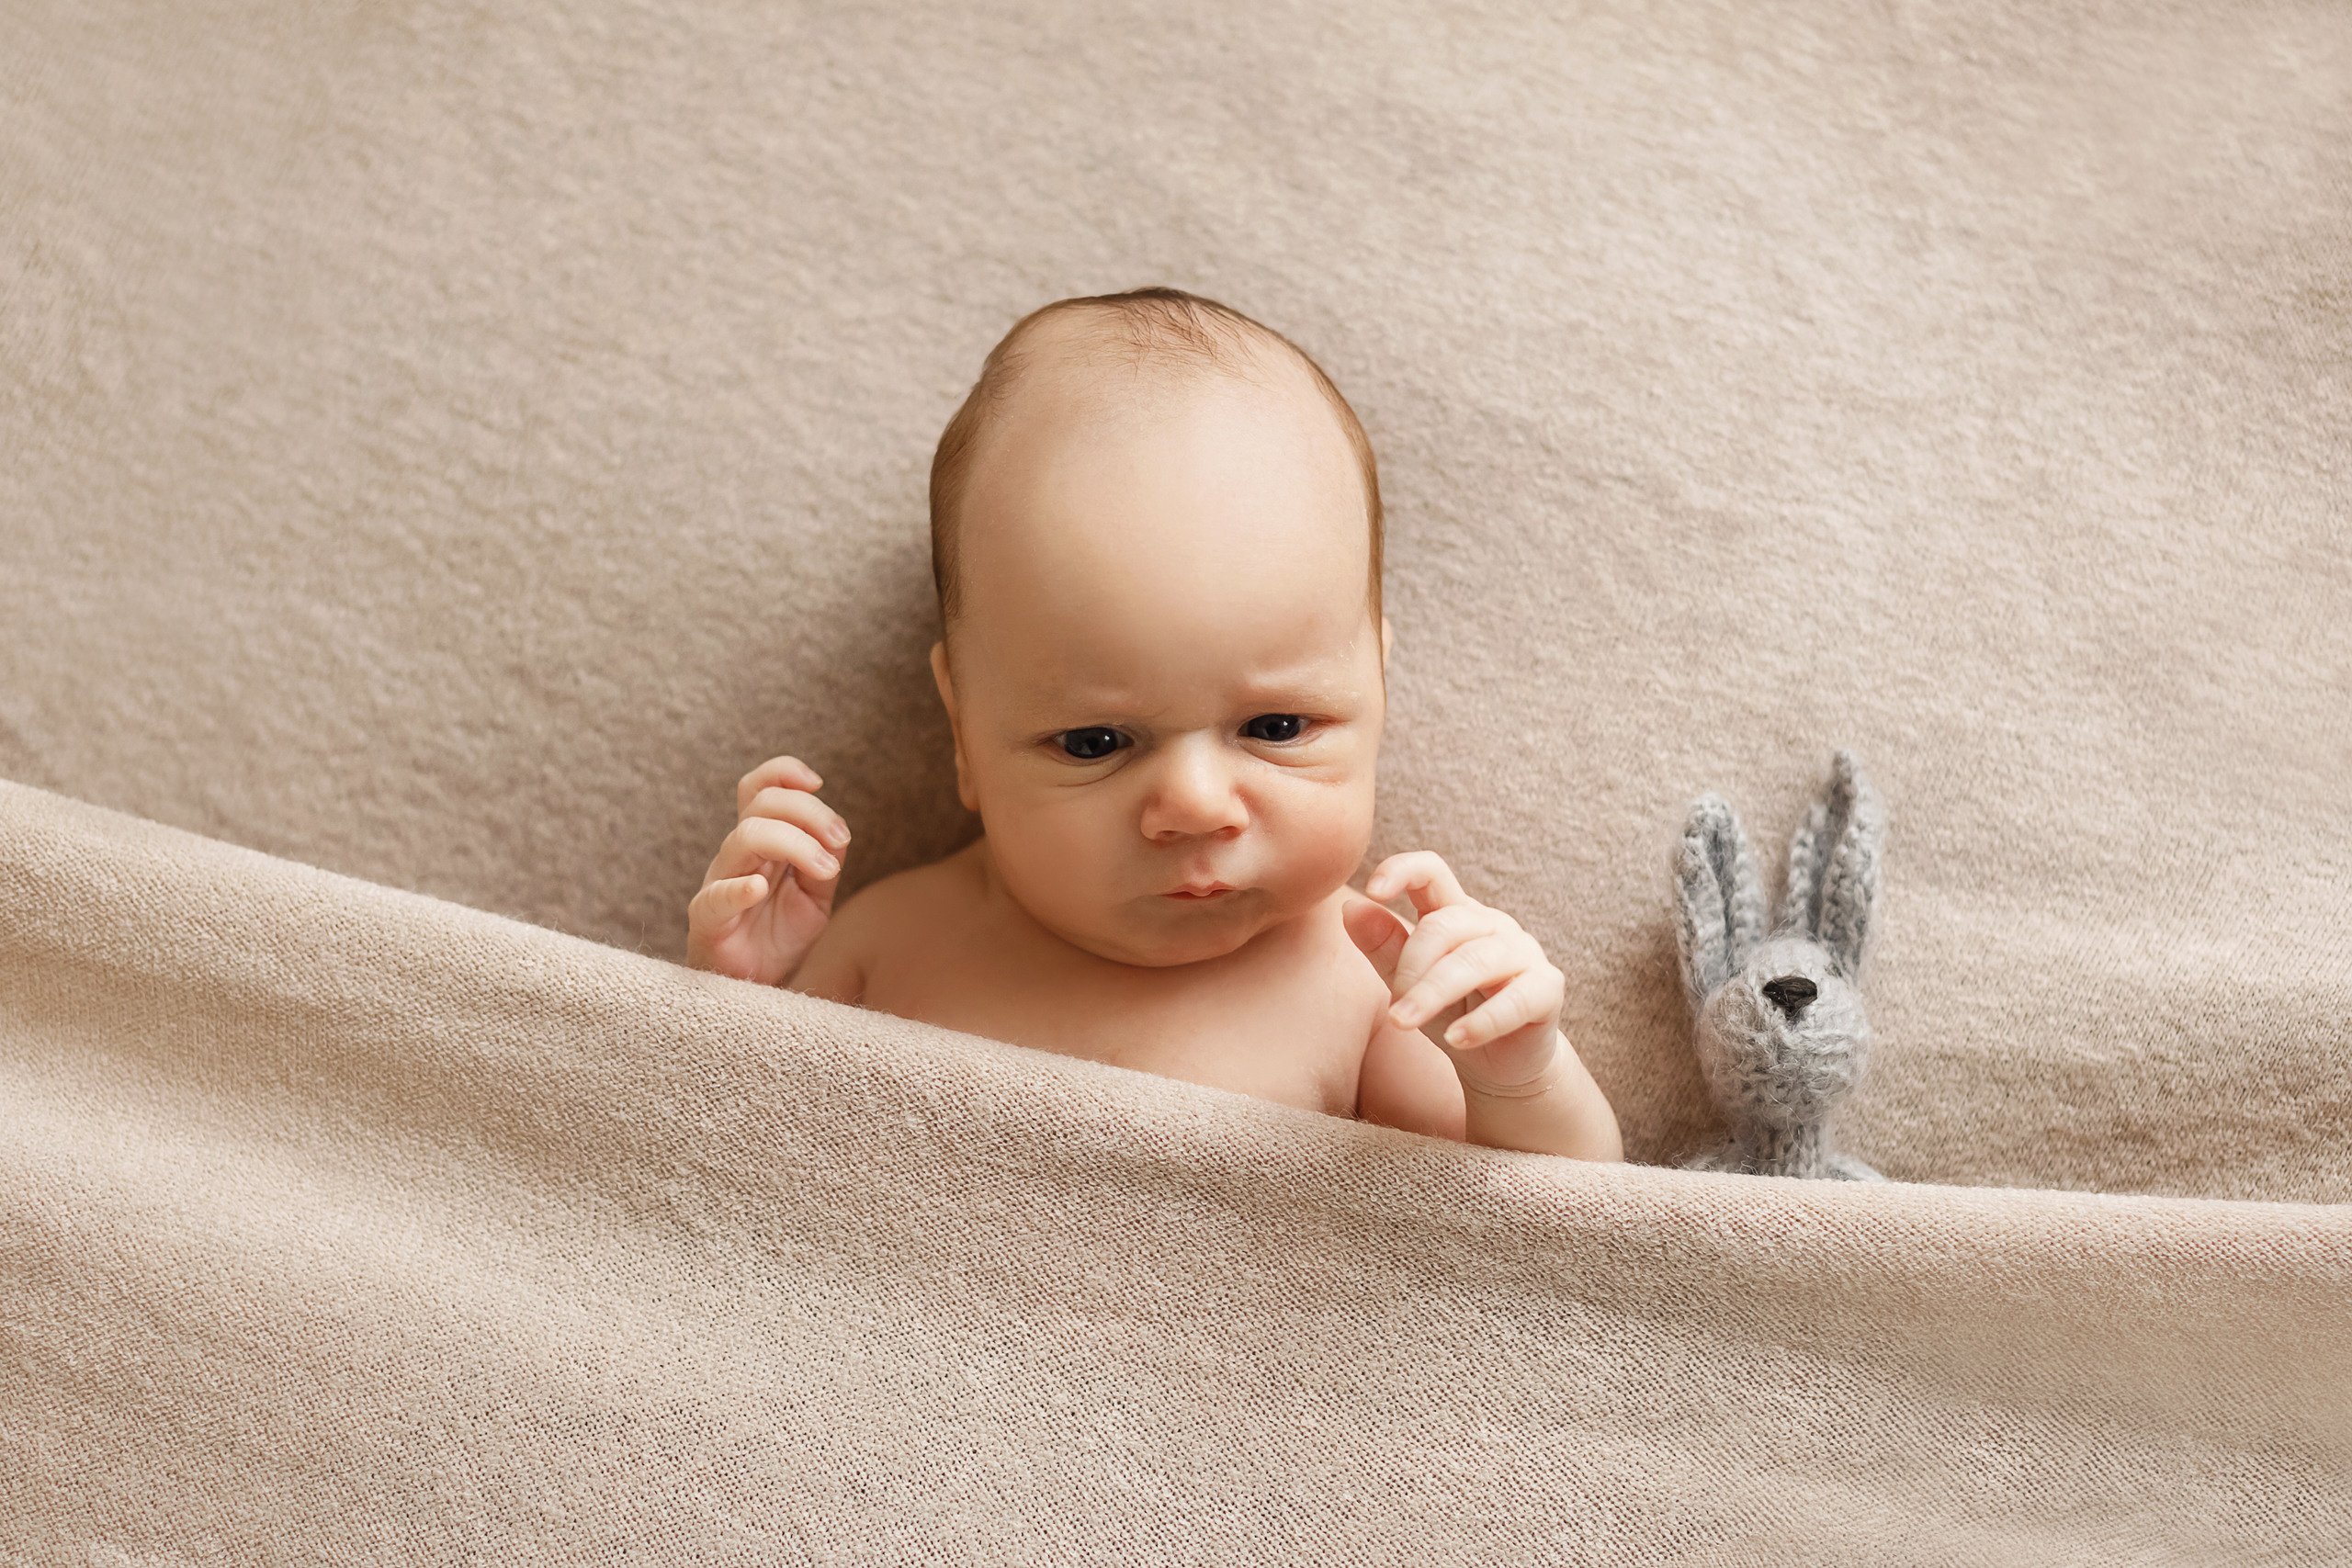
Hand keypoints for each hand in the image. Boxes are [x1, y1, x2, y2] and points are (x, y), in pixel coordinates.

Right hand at [686, 755, 848, 985]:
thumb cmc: (779, 936)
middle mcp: (737, 855)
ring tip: (827, 870)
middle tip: (840, 839)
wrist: (756, 984)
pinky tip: (760, 889)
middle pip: (761, 806)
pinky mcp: (708, 919)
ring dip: (794, 845)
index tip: (818, 782)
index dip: (782, 773)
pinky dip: (739, 888)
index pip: (759, 790)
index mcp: (760, 843)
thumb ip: (824, 863)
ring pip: (743, 838)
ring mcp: (719, 883)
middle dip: (808, 812)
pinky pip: (716, 896)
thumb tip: (838, 834)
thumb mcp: (815, 897)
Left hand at [1344, 851, 1564, 1096]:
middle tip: (1394, 1013)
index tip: (1373, 891)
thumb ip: (1384, 946)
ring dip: (1433, 994)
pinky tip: (1456, 1039)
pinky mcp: (1547, 989)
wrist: (1501, 1064)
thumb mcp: (1409, 983)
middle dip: (1411, 967)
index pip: (1433, 872)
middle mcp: (1492, 925)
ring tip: (1403, 1024)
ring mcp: (1524, 953)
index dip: (1403, 871)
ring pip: (1475, 961)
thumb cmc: (1452, 1013)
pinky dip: (1482, 1021)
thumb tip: (1351, 908)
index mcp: (1455, 914)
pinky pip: (1516, 998)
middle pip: (1445, 925)